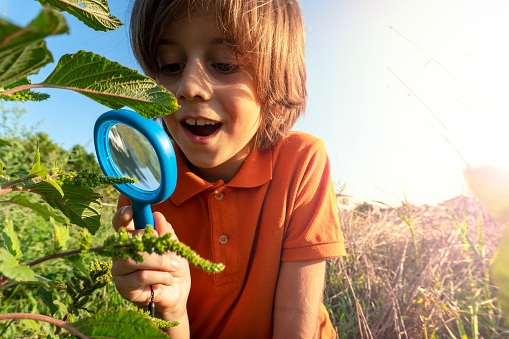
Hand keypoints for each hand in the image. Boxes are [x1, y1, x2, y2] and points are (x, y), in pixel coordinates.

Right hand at [111, 206, 190, 320]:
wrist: (177, 293)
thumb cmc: (174, 268)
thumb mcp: (175, 247)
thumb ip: (166, 233)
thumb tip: (157, 216)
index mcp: (132, 239)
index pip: (120, 223)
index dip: (122, 215)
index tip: (131, 211)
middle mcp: (121, 252)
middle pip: (127, 240)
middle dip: (152, 244)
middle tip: (170, 252)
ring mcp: (119, 269)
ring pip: (133, 259)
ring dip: (159, 262)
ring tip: (173, 266)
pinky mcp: (123, 286)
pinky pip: (140, 276)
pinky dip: (160, 275)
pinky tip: (168, 279)